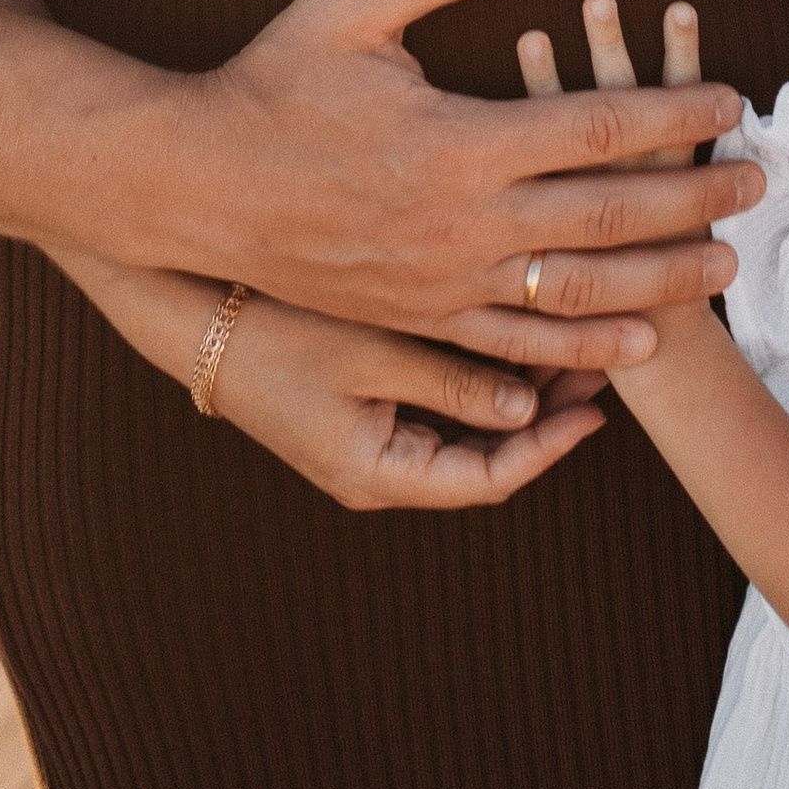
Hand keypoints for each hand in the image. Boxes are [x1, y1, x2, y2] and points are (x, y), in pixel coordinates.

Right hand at [199, 0, 757, 360]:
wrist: (194, 186)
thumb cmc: (271, 81)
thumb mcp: (349, 3)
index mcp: (459, 138)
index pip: (599, 124)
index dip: (675, 111)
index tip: (732, 98)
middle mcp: (463, 221)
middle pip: (610, 214)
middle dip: (695, 197)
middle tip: (759, 181)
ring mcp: (444, 281)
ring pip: (579, 292)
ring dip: (661, 279)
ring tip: (723, 266)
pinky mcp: (421, 318)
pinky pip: (520, 344)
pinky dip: (585, 346)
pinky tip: (635, 343)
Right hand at [206, 293, 603, 510]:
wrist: (188, 308)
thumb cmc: (273, 328)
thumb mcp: (369, 351)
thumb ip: (449, 380)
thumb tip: (526, 405)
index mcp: (377, 473)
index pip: (486, 480)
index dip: (548, 449)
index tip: (595, 412)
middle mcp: (376, 467)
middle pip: (482, 455)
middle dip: (543, 413)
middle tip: (601, 366)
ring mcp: (367, 437)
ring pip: (463, 424)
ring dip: (514, 386)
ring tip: (573, 343)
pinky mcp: (359, 403)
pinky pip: (435, 399)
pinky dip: (477, 370)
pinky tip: (512, 329)